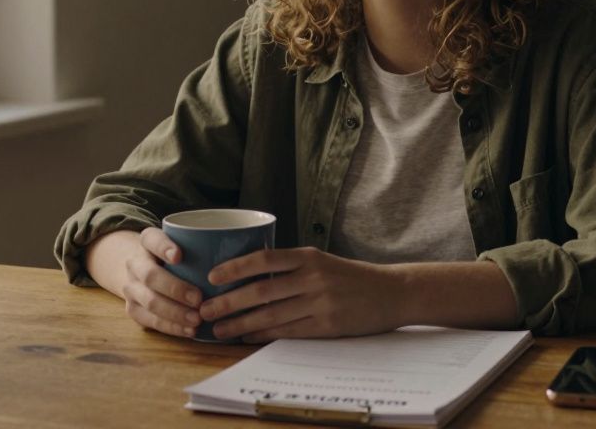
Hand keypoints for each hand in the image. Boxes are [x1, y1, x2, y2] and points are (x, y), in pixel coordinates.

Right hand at [120, 227, 203, 337]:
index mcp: (147, 242)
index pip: (152, 239)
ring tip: (198, 319)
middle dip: (175, 288)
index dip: (163, 247)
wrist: (142, 271)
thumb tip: (241, 248)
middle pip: (150, 275)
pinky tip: (190, 330)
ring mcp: (131, 288)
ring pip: (150, 301)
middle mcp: (135, 263)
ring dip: (175, 312)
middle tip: (199, 298)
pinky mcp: (133, 309)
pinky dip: (172, 327)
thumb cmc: (174, 258)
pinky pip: (151, 321)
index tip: (180, 255)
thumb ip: (201, 245)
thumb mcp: (182, 244)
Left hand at [199, 247, 402, 342]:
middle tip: (204, 309)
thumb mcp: (322, 261)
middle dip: (228, 301)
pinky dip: (264, 335)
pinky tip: (247, 338)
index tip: (212, 275)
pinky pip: (288, 332)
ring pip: (271, 315)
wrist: (391, 292)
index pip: (264, 258)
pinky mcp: (327, 327)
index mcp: (309, 256)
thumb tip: (249, 276)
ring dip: (240, 324)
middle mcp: (313, 278)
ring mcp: (320, 303)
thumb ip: (291, 267)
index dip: (235, 267)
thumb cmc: (351, 276)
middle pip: (261, 290)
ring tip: (219, 329)